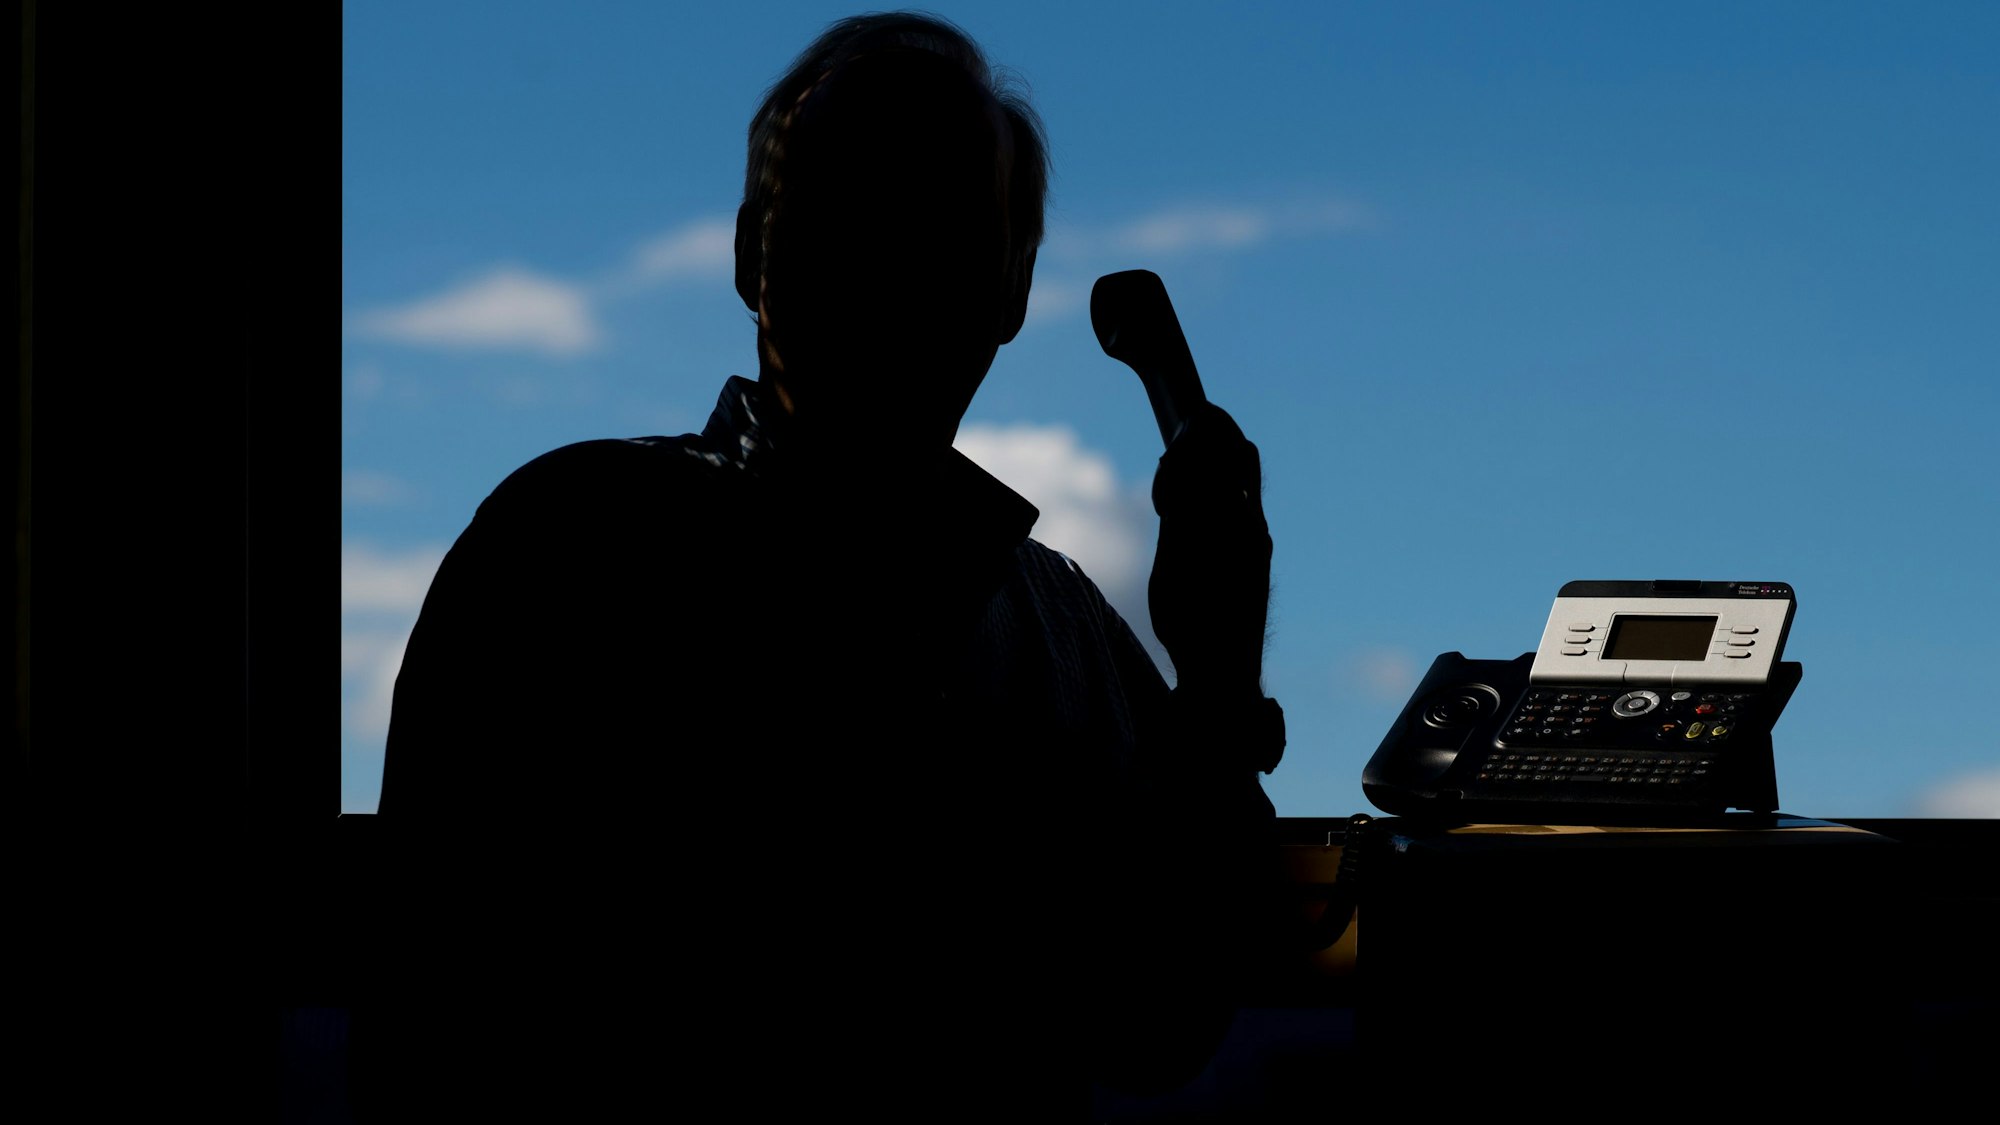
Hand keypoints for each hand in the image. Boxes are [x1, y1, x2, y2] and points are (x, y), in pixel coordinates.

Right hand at [1148, 402, 1271, 697]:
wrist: (1225, 671)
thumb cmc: (1190, 620)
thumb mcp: (1172, 558)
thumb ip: (1178, 504)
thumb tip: (1177, 456)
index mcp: (1227, 516)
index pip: (1219, 447)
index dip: (1202, 424)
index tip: (1187, 411)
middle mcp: (1249, 522)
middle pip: (1239, 455)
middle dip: (1215, 435)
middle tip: (1189, 428)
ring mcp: (1258, 539)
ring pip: (1243, 480)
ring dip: (1218, 464)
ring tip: (1182, 479)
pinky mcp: (1260, 556)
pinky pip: (1243, 506)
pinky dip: (1220, 493)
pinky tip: (1195, 510)